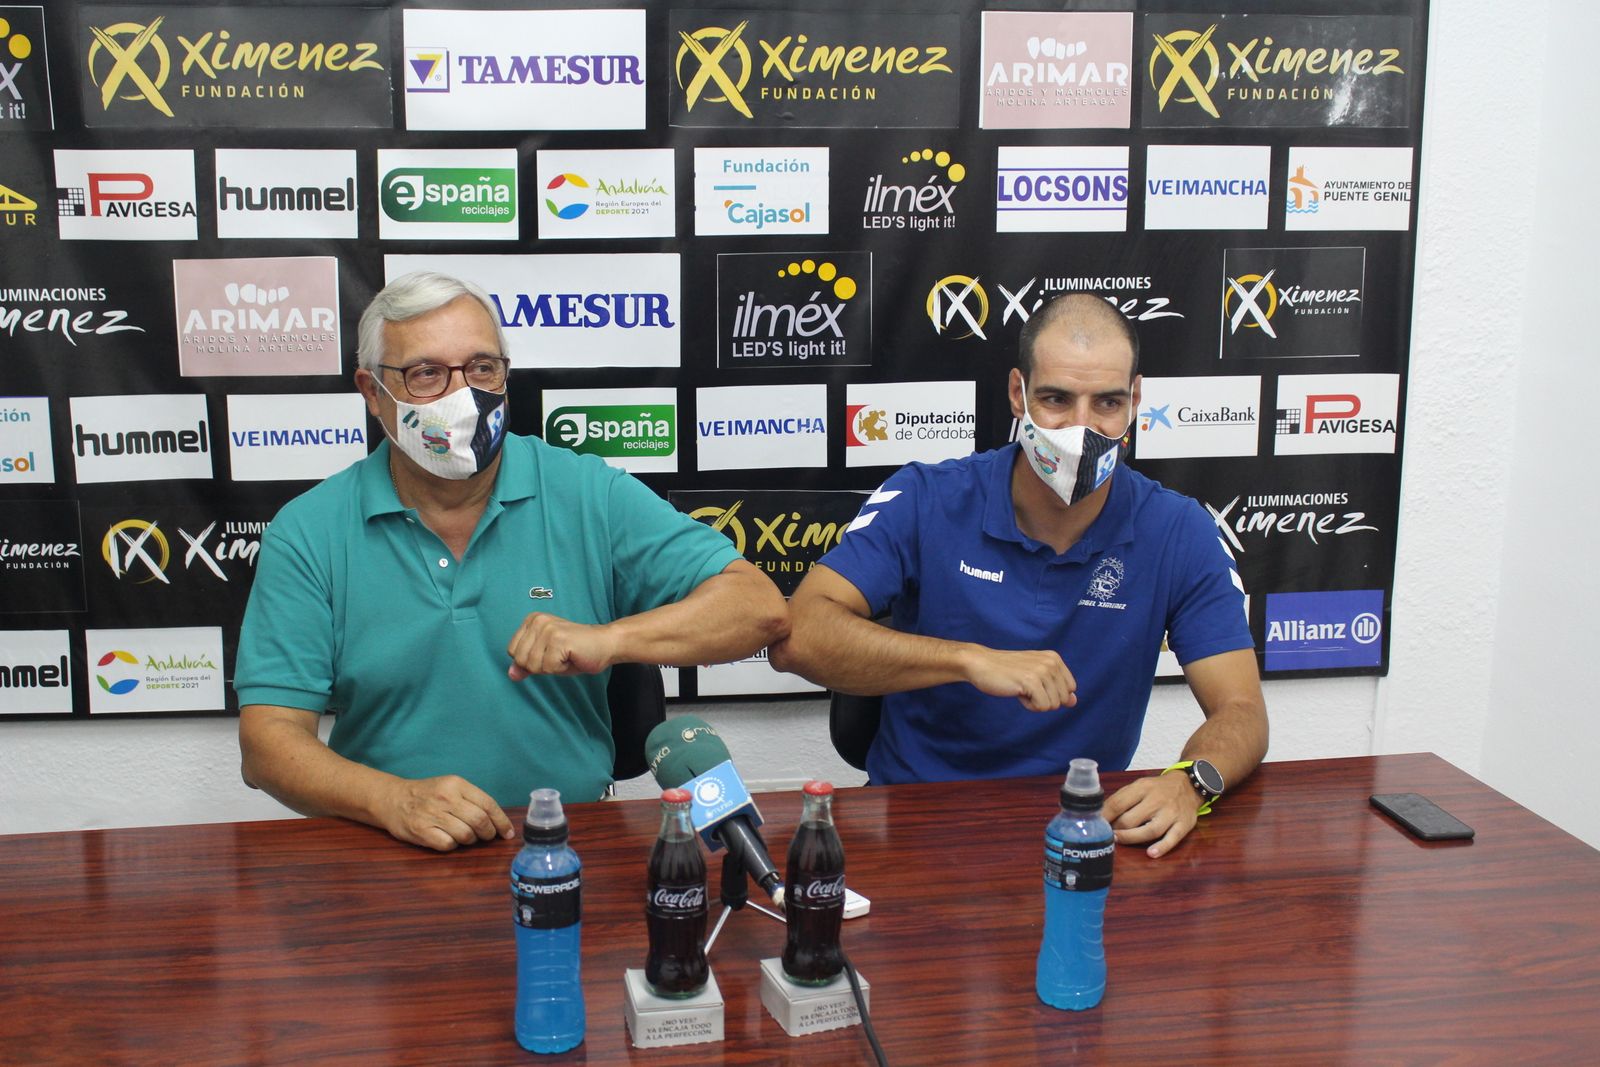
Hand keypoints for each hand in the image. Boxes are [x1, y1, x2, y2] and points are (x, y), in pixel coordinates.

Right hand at [378, 775, 515, 851]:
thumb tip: (497, 820)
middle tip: (487, 837)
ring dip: (471, 840)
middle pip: (480, 821)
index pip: (488, 804)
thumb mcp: (450, 787)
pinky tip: (450, 839)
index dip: (501, 821)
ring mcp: (432, 814)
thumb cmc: (427, 794)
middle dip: (488, 833)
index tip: (508, 833)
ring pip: (466, 834)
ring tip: (466, 837)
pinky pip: (449, 844)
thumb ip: (472, 799)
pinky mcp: (421, 831)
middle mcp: (445, 798)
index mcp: (456, 784)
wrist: (393, 799)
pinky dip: (454, 845)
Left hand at [506, 612, 618, 679]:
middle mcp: (538, 621)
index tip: (551, 653)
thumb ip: (527, 664)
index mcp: (532, 620)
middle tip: (559, 656)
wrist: (606, 644)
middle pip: (520, 660)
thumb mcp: (546, 658)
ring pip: (533, 666)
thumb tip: (511, 674)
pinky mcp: (558, 639)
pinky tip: (572, 657)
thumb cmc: (577, 652)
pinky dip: (561, 669)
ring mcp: (547, 629)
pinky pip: (548, 668)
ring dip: (552, 668)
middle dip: (540, 666)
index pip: (512, 652)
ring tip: (566, 656)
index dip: (532, 661)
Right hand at [962, 647, 1077, 710]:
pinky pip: (1042, 707)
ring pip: (1053, 705)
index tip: (1034, 684)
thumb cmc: (1006, 671)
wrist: (981, 664)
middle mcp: (1051, 662)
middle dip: (1044, 699)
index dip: (1052, 693)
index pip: (1070, 688)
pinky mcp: (1031, 681)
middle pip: (1063, 699)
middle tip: (1025, 687)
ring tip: (1020, 688)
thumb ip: (1056, 688)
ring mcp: (1042, 671)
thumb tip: (1074, 702)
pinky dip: (1028, 705)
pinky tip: (1017, 692)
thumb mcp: (1036, 677)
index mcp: (1054, 658)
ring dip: (1035, 703)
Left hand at [1102, 772, 1202, 858]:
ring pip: (1150, 830)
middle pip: (1131, 819)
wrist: (1189, 785)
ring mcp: (1171, 813)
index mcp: (1143, 788)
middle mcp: (1157, 800)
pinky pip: (1173, 838)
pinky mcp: (1184, 825)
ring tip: (1119, 841)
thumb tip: (1102, 815)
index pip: (1118, 803)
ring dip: (1131, 838)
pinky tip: (1150, 853)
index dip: (1104, 816)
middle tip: (1108, 834)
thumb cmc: (1158, 789)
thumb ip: (1123, 798)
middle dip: (1116, 829)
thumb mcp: (1140, 785)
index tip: (1095, 824)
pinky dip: (1162, 847)